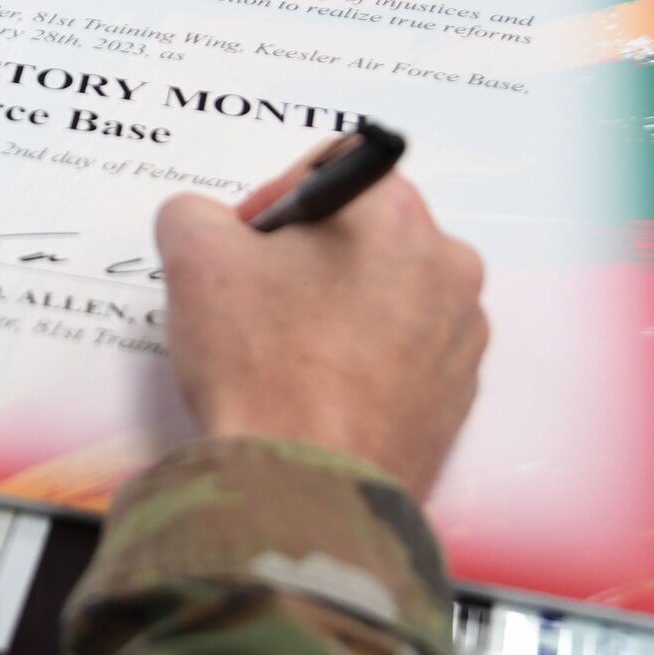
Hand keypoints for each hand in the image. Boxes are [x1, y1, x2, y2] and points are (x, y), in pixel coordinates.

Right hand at [154, 147, 488, 500]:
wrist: (305, 488)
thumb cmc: (262, 369)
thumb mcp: (194, 257)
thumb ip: (192, 212)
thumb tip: (201, 222)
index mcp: (396, 215)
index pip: (334, 166)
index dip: (275, 198)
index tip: (248, 243)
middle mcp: (447, 266)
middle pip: (364, 231)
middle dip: (306, 255)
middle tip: (255, 299)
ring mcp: (461, 335)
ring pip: (384, 292)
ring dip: (334, 306)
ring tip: (283, 352)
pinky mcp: (457, 395)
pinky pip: (402, 352)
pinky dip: (360, 359)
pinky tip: (313, 389)